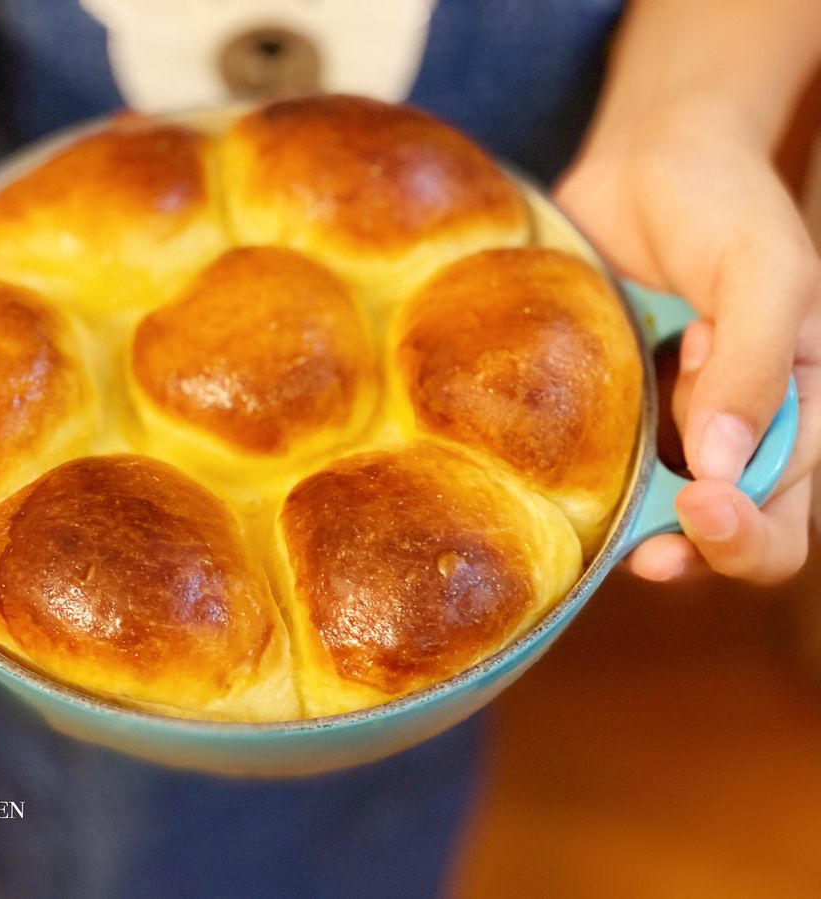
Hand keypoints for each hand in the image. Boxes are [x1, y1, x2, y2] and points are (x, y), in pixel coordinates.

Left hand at [556, 96, 820, 583]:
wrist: (647, 158)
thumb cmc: (722, 205)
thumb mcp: (764, 271)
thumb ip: (757, 365)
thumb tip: (723, 467)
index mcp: (797, 413)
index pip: (785, 513)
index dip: (747, 532)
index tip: (699, 502)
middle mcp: (730, 436)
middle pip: (722, 538)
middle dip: (693, 553)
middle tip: (651, 551)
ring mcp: (661, 429)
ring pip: (649, 518)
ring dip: (631, 529)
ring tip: (604, 505)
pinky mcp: (603, 413)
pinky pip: (591, 471)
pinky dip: (582, 482)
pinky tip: (555, 468)